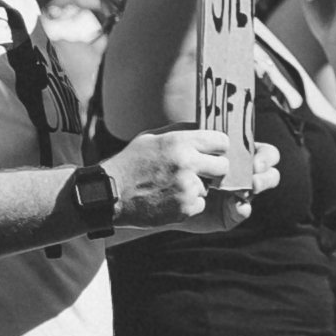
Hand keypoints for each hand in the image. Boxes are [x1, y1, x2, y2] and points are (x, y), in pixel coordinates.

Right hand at [101, 124, 274, 229]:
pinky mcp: (185, 208)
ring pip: (209, 187)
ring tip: (173, 186)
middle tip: (201, 172)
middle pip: (223, 167)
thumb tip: (204, 128)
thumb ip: (180, 132)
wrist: (112, 194)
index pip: (221, 141)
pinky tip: (169, 198)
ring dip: (197, 188)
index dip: (218, 148)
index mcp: (180, 142)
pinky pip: (199, 204)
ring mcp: (187, 187)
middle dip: (214, 170)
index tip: (213, 153)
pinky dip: (189, 204)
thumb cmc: (131, 163)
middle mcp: (187, 163)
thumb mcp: (152, 137)